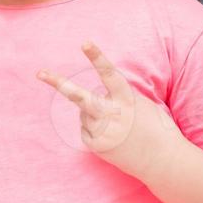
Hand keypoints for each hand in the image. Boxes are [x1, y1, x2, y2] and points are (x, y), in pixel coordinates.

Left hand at [38, 40, 184, 180]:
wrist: (163, 160)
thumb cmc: (154, 127)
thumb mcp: (140, 105)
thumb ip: (115, 99)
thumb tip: (88, 105)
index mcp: (127, 99)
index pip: (109, 74)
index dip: (97, 57)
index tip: (85, 42)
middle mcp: (112, 114)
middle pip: (80, 97)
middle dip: (59, 84)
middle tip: (39, 73)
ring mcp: (102, 131)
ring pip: (84, 114)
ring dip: (94, 116)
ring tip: (117, 127)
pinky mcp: (96, 146)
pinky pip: (86, 131)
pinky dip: (95, 132)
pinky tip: (113, 138)